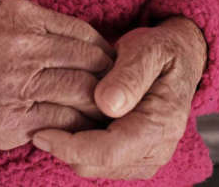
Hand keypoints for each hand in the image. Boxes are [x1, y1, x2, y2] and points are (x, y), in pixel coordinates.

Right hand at [0, 0, 117, 151]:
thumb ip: (37, 31)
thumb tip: (87, 51)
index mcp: (19, 15)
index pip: (86, 34)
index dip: (106, 55)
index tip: (110, 71)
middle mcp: (22, 44)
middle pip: (94, 63)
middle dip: (112, 83)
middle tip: (119, 98)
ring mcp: (19, 83)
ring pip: (86, 94)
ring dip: (101, 110)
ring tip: (106, 118)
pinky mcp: (14, 119)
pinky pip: (67, 124)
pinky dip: (81, 130)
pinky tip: (81, 133)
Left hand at [32, 17, 207, 179]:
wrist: (178, 60)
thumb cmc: (160, 52)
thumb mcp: (147, 51)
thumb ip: (129, 76)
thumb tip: (107, 104)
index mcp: (159, 126)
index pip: (108, 151)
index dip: (70, 146)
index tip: (40, 133)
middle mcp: (155, 150)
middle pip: (95, 165)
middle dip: (65, 147)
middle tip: (44, 118)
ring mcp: (145, 158)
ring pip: (92, 167)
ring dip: (71, 146)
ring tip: (62, 113)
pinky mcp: (133, 158)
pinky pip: (96, 162)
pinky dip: (79, 146)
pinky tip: (73, 119)